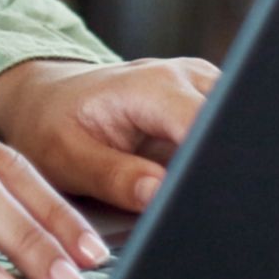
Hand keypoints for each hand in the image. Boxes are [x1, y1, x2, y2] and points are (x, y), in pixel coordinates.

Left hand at [0, 56, 216, 210]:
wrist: (48, 99)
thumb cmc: (52, 126)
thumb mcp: (68, 157)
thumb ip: (115, 177)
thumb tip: (159, 194)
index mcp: (152, 86)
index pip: (204, 125)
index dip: (203, 166)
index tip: (191, 199)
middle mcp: (187, 78)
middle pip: (228, 128)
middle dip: (211, 170)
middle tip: (179, 200)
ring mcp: (201, 87)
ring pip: (230, 134)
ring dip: (210, 166)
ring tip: (168, 183)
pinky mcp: (207, 103)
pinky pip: (222, 135)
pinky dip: (207, 161)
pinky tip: (178, 174)